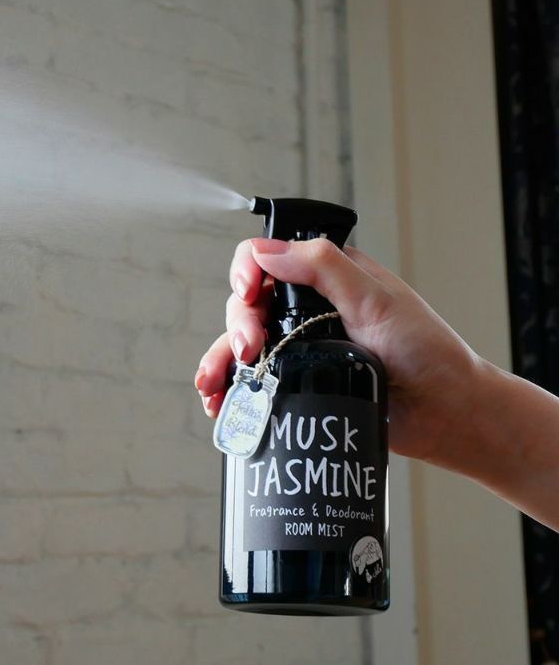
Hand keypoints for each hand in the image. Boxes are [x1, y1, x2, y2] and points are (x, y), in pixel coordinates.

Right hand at [194, 237, 479, 461]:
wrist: (446, 414)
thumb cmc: (427, 352)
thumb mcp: (377, 299)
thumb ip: (323, 267)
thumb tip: (266, 251)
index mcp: (326, 279)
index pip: (268, 260)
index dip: (248, 271)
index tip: (250, 292)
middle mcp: (309, 311)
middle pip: (248, 305)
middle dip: (238, 325)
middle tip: (249, 349)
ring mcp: (301, 350)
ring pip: (242, 346)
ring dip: (221, 361)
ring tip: (217, 386)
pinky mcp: (299, 385)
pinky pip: (254, 383)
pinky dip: (232, 391)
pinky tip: (221, 402)